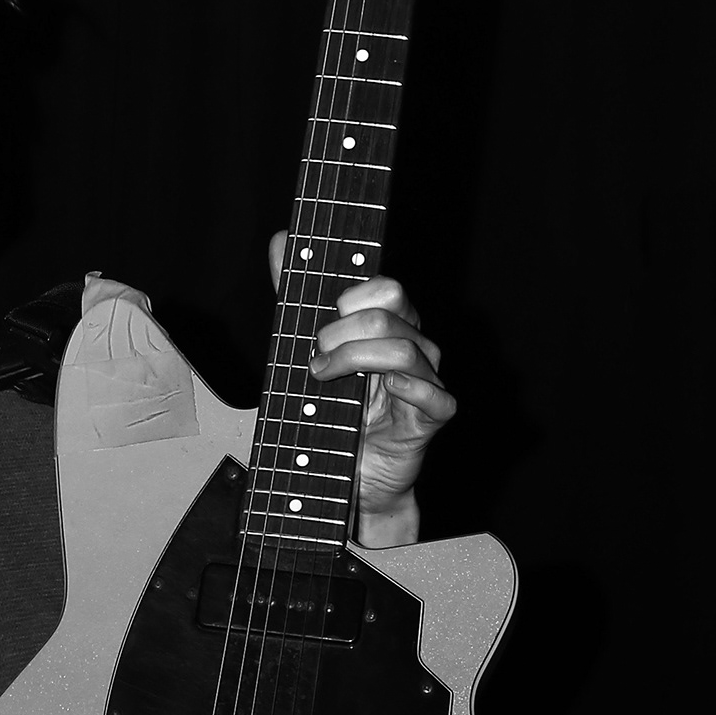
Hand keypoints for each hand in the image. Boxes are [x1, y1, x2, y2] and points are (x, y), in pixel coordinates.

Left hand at [268, 231, 456, 535]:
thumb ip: (296, 295)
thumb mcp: (306, 347)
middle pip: (393, 310)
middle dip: (345, 327)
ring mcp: (426, 380)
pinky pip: (433, 393)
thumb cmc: (334, 408)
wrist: (348, 474)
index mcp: (390, 324)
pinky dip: (404, 388)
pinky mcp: (432, 417)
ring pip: (406, 348)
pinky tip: (375, 395)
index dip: (352, 295)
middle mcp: (414, 346)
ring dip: (356, 358)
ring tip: (324, 376)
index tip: (322, 316)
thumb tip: (282, 240)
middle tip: (316, 352)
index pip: (387, 286)